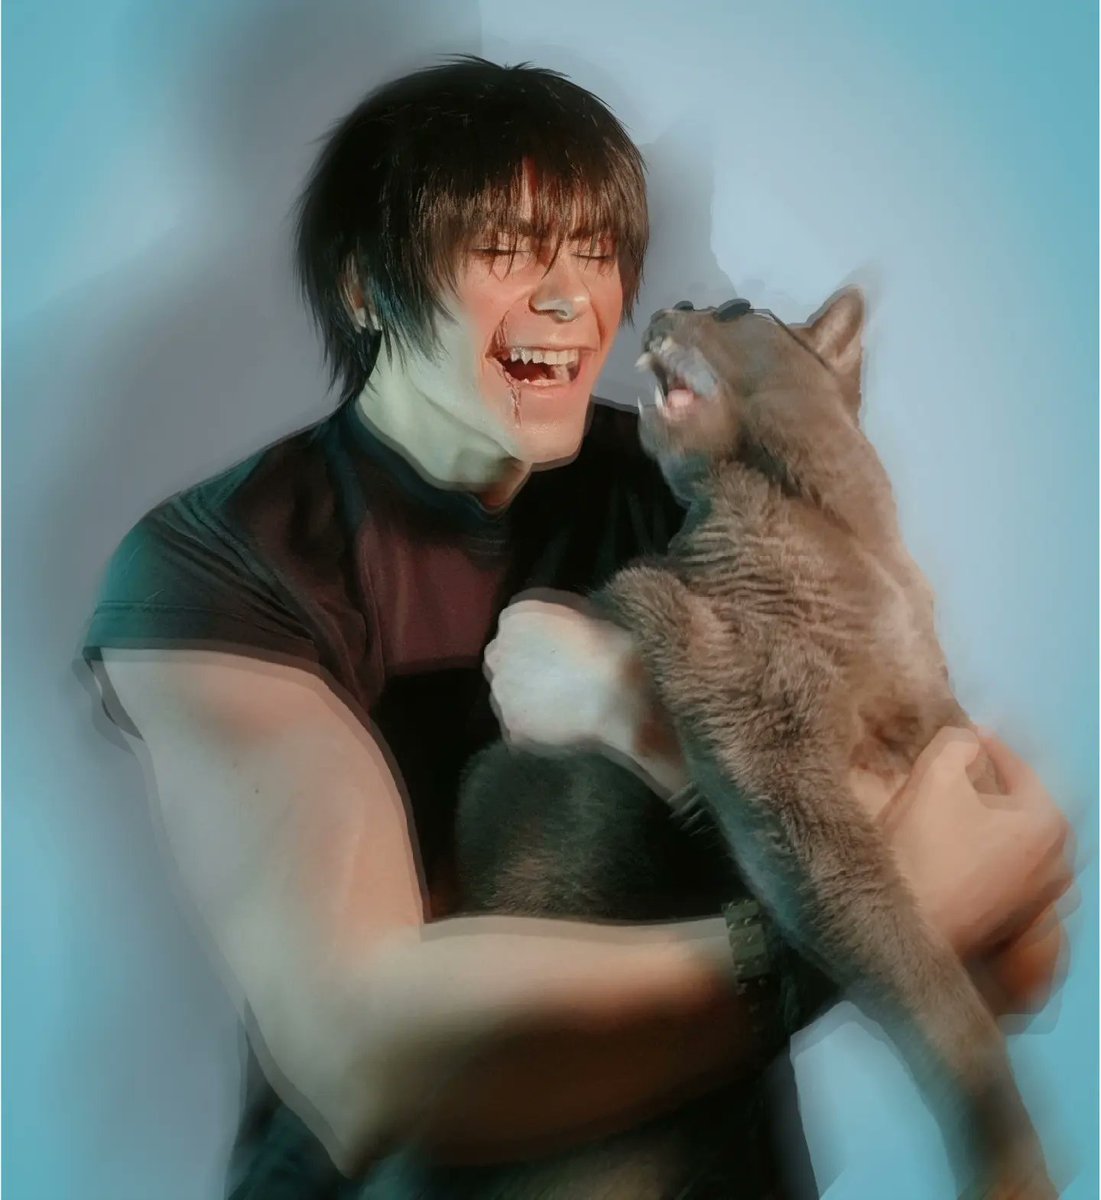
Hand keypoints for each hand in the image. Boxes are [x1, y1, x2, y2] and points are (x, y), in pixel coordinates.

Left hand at [483, 595, 637, 750]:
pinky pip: (518, 728)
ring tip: (560, 707)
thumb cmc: (609, 649)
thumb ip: (560, 619)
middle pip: (503, 660)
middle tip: (555, 679)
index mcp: (515, 618)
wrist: (614, 698)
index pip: (514, 625)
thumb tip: (561, 631)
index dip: (535, 639)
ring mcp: (500, 694)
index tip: (556, 650)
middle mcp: (497, 653)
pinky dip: (535, 730)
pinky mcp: (511, 729)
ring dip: (525, 699)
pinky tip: (560, 729)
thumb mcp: (588, 614)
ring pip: (507, 695)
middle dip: (522, 668)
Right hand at [884, 727, 1073, 1013]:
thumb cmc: (923, 850)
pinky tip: (958, 853)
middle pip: (1025, 811)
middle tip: (959, 776)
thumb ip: (957, 744)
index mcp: (1048, 825)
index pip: (1021, 770)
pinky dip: (990, 858)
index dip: (987, 745)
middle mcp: (1059, 865)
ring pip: (1019, 847)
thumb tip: (968, 744)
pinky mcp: (1018, 928)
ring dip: (992, 826)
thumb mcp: (934, 777)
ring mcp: (1042, 903)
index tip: (961, 734)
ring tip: (956, 814)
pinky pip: (1011, 877)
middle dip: (994, 789)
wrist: (899, 930)